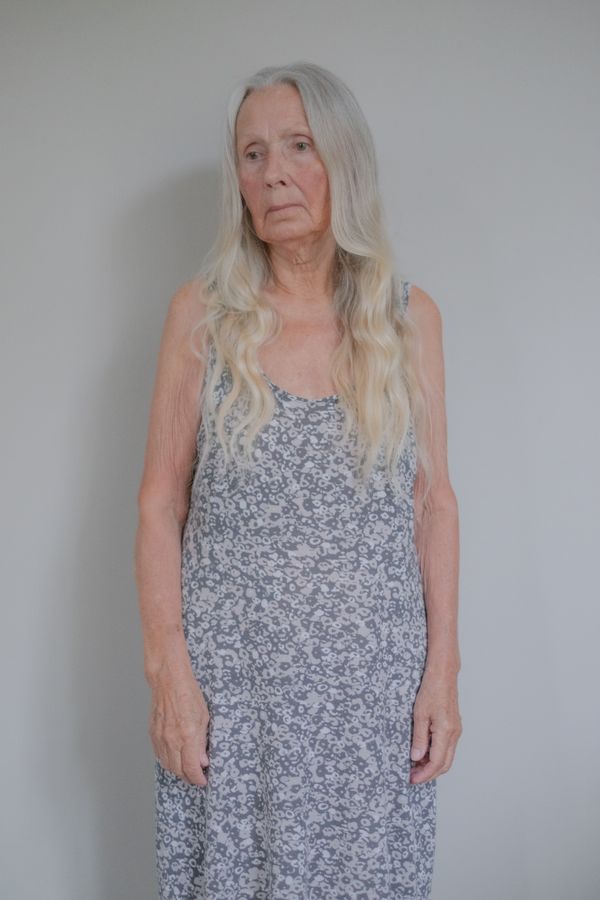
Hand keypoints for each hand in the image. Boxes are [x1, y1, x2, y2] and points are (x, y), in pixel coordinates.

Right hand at [148, 656, 210, 786]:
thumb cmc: (189, 694)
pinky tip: (175, 758)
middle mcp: (172, 740)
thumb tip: (202, 761)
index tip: (203, 780)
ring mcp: (160, 738)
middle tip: (197, 776)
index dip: (198, 778)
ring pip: (167, 765)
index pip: (191, 768)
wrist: (168, 681)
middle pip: (178, 771)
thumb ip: (202, 742)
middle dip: (189, 777)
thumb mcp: (204, 718)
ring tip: (187, 768)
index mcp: (187, 736)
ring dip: (178, 771)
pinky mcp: (153, 734)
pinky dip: (167, 761)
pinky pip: (159, 755)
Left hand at [409, 666, 461, 783]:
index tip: (412, 779)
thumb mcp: (419, 714)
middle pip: (444, 764)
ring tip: (415, 765)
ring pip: (446, 757)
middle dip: (429, 774)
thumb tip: (416, 757)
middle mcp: (454, 734)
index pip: (437, 762)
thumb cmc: (431, 689)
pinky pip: (446, 747)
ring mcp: (456, 731)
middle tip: (412, 776)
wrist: (443, 674)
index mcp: (446, 731)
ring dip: (432, 765)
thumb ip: (419, 738)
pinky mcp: (454, 727)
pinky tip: (423, 752)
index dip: (425, 774)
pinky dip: (436, 754)